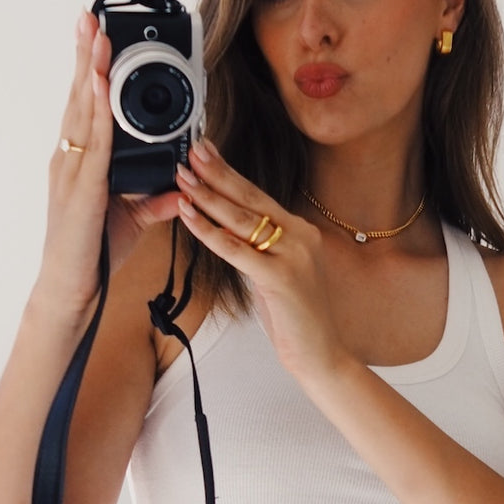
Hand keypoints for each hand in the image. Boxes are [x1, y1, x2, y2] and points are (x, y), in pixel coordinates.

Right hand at [34, 12, 182, 318]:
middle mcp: (72, 158)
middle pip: (80, 97)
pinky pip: (93, 141)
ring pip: (83, 110)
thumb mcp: (135, 219)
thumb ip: (154, 199)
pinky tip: (101, 84)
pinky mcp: (81, 187)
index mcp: (82, 162)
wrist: (74, 289)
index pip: (88, 107)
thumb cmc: (95, 254)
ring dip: (90, 69)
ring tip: (95, 33)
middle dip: (86, 54)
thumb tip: (179, 187)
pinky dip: (97, 110)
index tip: (98, 37)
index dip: (92, 70)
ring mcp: (72, 169)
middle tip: (90, 16)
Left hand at [175, 140, 351, 382]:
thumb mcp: (277, 272)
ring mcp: (294, 255)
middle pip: (251, 198)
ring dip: (208, 196)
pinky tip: (188, 216)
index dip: (229, 173)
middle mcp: (301, 236)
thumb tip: (226, 227)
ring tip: (183, 177)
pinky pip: (237, 250)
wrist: (320, 353)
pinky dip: (209, 231)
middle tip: (191, 150)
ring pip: (242, 219)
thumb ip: (260, 248)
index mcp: (301, 231)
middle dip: (217, 172)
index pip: (258, 196)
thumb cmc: (294, 317)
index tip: (207, 153)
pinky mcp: (281, 278)